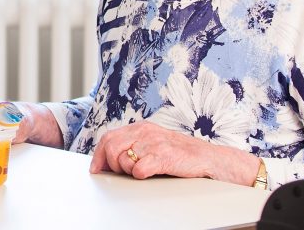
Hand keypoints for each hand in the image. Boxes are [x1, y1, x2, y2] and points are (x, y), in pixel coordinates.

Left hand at [89, 121, 256, 184]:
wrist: (208, 159)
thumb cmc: (179, 154)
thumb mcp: (153, 143)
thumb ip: (133, 145)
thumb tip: (107, 160)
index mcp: (140, 127)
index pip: (108, 137)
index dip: (99, 155)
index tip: (96, 169)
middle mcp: (145, 132)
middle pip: (112, 148)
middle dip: (113, 165)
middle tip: (123, 173)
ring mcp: (154, 143)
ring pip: (123, 161)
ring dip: (129, 171)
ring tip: (142, 171)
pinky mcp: (163, 157)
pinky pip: (138, 170)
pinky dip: (140, 175)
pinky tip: (150, 174)